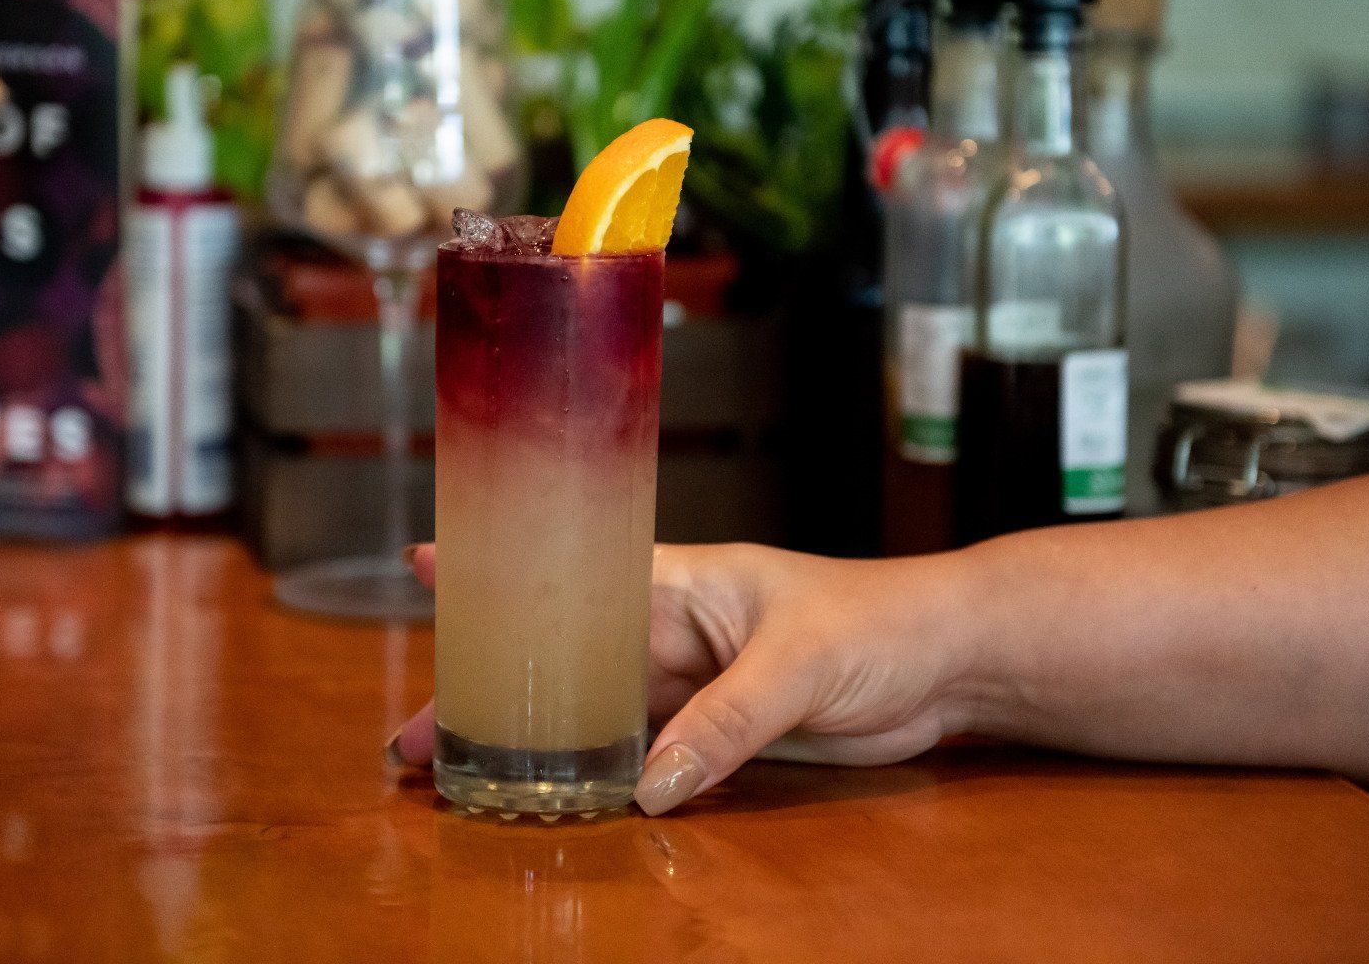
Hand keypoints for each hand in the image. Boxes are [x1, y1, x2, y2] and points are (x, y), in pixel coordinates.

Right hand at [388, 542, 982, 814]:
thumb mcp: (798, 664)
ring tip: (458, 779)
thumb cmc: (882, 622)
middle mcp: (674, 631)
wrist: (953, 663)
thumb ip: (726, 721)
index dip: (503, 570)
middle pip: (566, 661)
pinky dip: (598, 778)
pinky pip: (645, 756)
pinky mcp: (722, 733)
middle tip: (415, 738)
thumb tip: (651, 786)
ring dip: (534, 744)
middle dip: (492, 692)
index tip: (427, 567)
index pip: (577, 570)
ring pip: (595, 715)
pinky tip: (555, 800)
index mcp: (682, 582)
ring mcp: (694, 685)